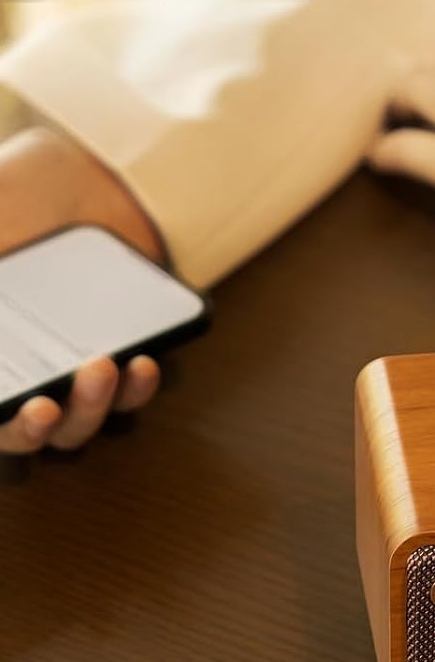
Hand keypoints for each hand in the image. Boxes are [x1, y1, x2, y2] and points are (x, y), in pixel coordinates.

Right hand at [0, 126, 164, 453]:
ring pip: (80, 425)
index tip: (15, 406)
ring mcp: (70, 376)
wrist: (85, 176)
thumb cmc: (14, 199)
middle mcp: (22, 376)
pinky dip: (137, 388)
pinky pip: (130, 397)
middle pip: (25, 434)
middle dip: (34, 428)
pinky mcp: (120, 366)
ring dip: (90, 408)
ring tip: (100, 368)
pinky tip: (143, 363)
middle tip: (44, 405)